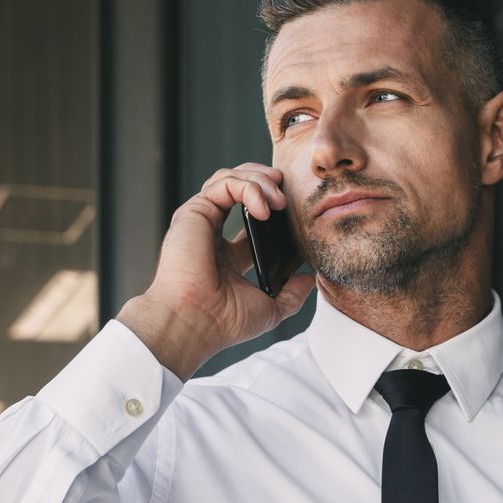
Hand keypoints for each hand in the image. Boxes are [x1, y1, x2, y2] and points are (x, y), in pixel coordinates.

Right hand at [116, 163, 317, 378]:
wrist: (196, 323)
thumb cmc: (223, 322)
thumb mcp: (270, 310)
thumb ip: (291, 295)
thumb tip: (308, 280)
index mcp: (227, 254)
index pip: (251, 216)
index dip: (274, 207)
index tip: (294, 215)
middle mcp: (212, 234)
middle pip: (239, 188)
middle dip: (266, 183)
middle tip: (287, 196)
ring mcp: (201, 221)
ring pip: (231, 179)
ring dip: (260, 182)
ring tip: (280, 201)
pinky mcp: (194, 212)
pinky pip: (225, 183)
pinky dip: (248, 188)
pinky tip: (264, 208)